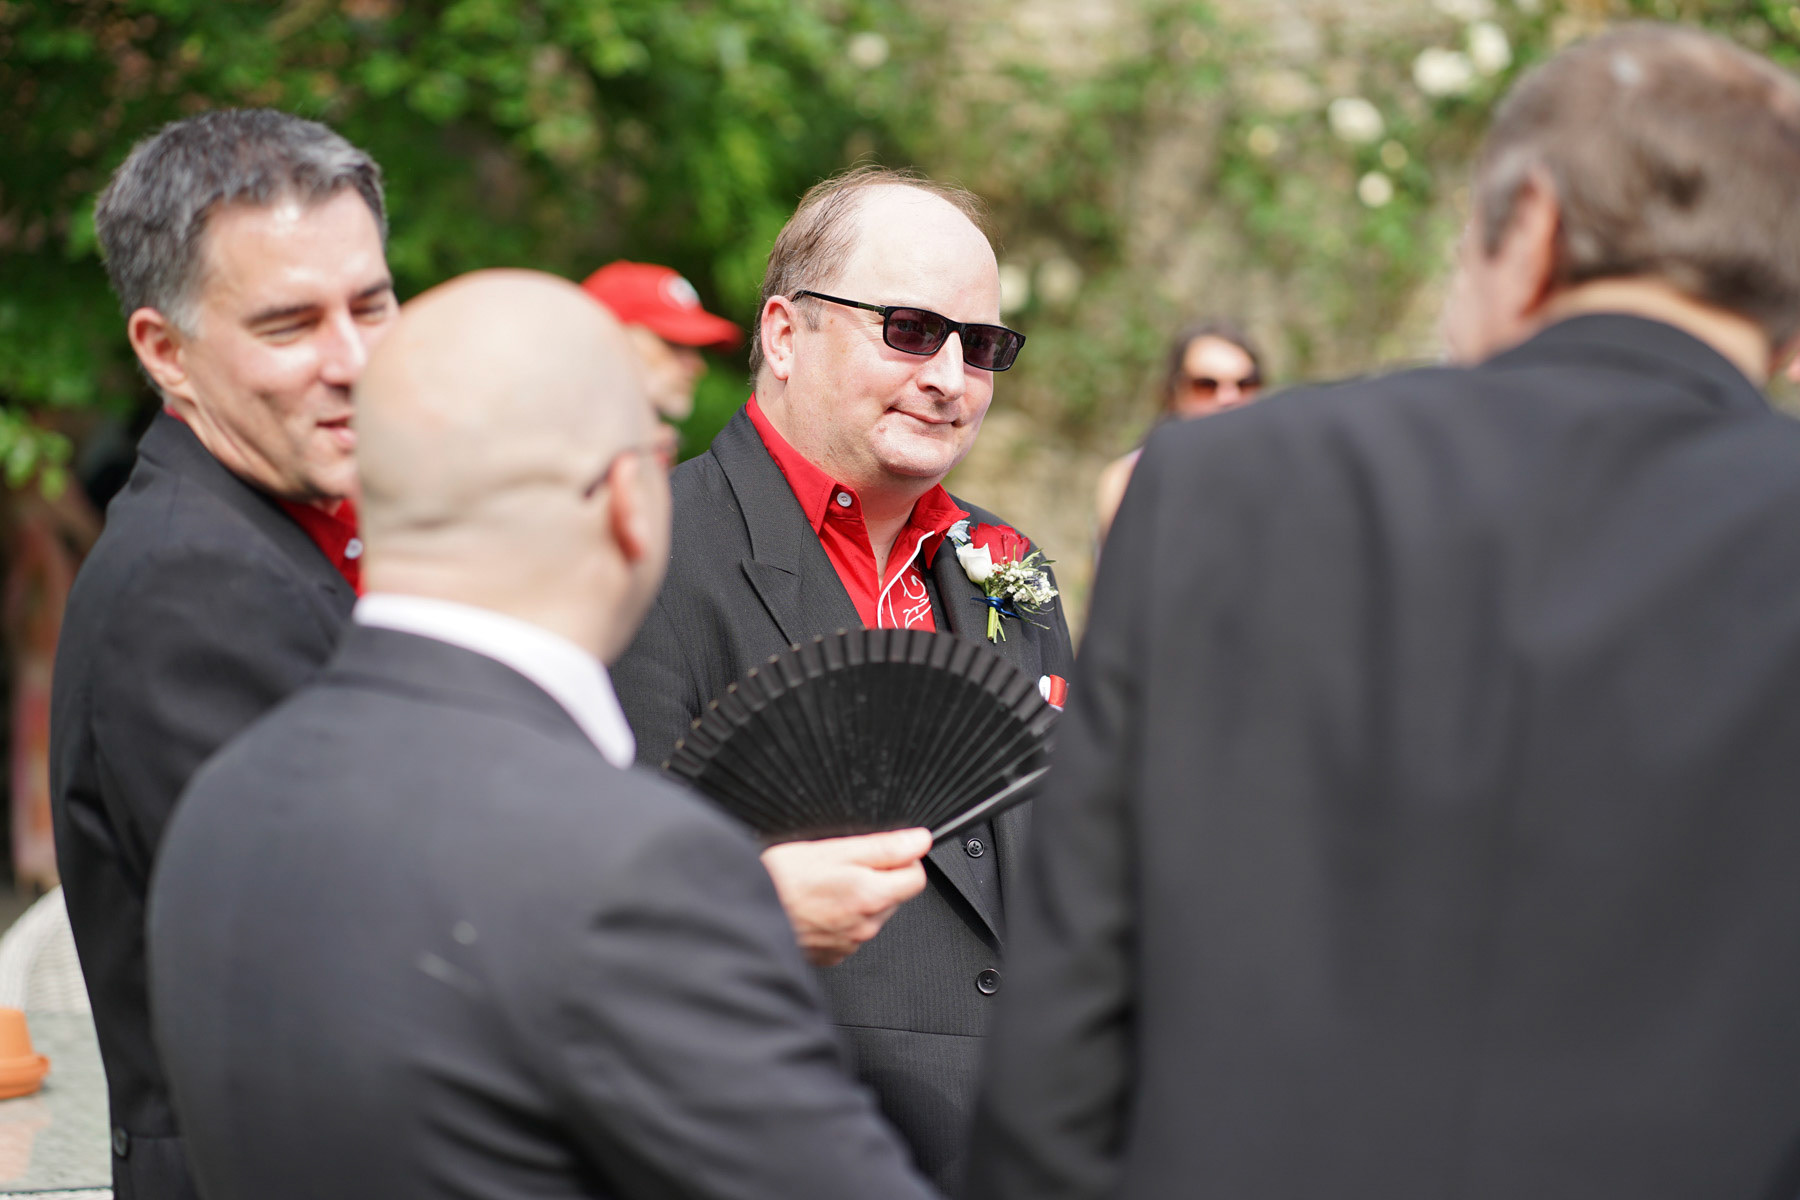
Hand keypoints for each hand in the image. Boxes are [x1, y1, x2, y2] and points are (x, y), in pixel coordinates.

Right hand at [760, 828, 930, 965]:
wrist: (741, 917)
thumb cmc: (778, 880)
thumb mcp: (831, 849)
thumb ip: (884, 846)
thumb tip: (919, 840)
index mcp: (870, 895)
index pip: (916, 878)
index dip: (902, 859)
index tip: (882, 852)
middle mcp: (865, 926)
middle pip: (893, 896)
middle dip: (877, 878)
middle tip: (840, 866)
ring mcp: (848, 944)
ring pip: (870, 915)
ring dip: (856, 899)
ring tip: (822, 887)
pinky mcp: (831, 956)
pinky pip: (849, 933)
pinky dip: (839, 919)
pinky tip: (815, 907)